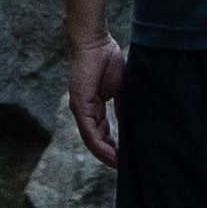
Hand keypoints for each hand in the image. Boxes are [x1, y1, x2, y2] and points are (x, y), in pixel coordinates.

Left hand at [68, 34, 126, 168]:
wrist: (95, 41)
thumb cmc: (106, 58)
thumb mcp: (119, 87)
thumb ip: (121, 105)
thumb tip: (127, 122)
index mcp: (93, 106)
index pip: (101, 132)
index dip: (111, 146)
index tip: (124, 156)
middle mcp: (84, 110)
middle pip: (95, 139)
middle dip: (108, 155)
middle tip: (122, 166)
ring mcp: (80, 109)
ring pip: (91, 139)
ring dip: (104, 154)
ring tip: (118, 165)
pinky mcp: (79, 105)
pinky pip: (89, 131)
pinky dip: (100, 145)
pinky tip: (111, 154)